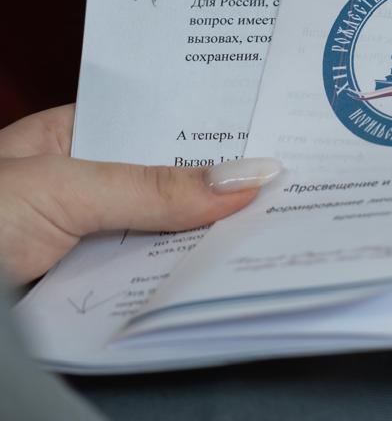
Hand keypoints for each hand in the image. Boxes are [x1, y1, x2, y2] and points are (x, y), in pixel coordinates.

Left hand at [0, 105, 281, 283]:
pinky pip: (144, 286)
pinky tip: (224, 281)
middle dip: (224, 187)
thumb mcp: (63, 190)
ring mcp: (86, 243)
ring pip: (162, 237)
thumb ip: (153, 187)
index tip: (281, 132)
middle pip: (169, 183)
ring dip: (208, 241)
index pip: (161, 122)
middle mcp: (83, 186)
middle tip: (300, 185)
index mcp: (72, 136)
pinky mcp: (86, 299)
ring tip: (283, 230)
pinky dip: (180, 286)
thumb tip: (245, 176)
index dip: (217, 127)